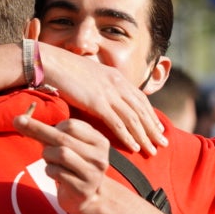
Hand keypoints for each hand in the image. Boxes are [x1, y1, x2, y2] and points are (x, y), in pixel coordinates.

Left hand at [14, 107, 111, 213]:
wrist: (86, 198)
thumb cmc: (72, 167)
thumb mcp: (65, 147)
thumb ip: (46, 133)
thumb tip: (20, 120)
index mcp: (99, 141)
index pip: (72, 125)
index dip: (54, 126)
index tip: (49, 132)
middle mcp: (99, 157)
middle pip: (63, 138)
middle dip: (38, 129)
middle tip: (18, 121)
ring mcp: (92, 174)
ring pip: (60, 154)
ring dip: (47, 155)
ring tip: (50, 161)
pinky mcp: (82, 189)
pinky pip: (56, 172)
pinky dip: (49, 170)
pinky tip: (55, 175)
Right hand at [39, 44, 167, 154]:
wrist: (51, 63)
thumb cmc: (65, 70)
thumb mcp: (90, 76)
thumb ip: (101, 87)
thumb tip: (105, 98)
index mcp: (116, 77)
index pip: (140, 99)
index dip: (151, 115)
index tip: (158, 128)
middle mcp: (117, 84)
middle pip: (141, 110)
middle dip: (154, 128)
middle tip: (163, 143)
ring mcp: (108, 93)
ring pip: (133, 119)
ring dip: (145, 136)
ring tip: (152, 150)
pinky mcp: (97, 102)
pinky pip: (117, 123)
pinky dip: (128, 137)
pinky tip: (134, 147)